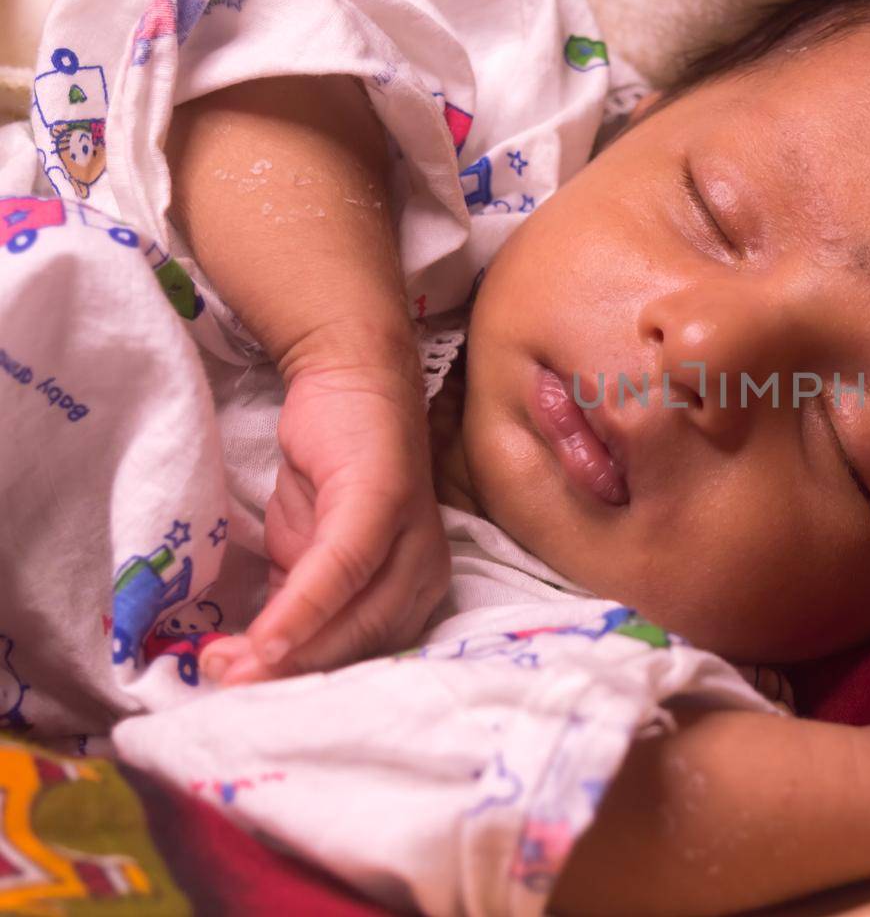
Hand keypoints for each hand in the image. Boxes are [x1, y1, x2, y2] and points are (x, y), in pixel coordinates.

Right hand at [201, 363, 450, 683]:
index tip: (248, 706)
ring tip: (224, 668)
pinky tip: (265, 636)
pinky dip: (303, 607)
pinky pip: (344, 568)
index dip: (307, 687)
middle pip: (363, 647)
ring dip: (286, 650)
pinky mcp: (386, 502)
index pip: (365, 656)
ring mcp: (412, 536)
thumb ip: (302, 604)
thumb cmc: (333, 474)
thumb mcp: (312, 553)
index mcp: (414, 592)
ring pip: (355, 617)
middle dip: (291, 677)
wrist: (351, 381)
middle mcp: (425, 571)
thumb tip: (258, 666)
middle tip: (225, 690)